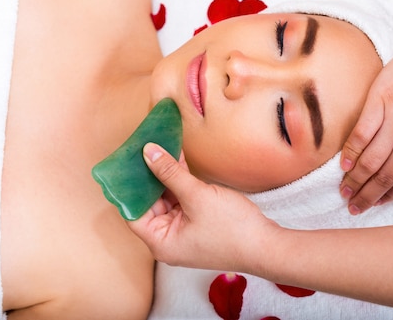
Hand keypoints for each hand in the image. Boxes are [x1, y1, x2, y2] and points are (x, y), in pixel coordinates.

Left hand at [128, 143, 277, 272]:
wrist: (266, 245)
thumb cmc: (232, 229)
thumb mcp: (197, 196)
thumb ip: (170, 173)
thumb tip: (147, 152)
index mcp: (160, 241)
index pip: (132, 212)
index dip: (128, 187)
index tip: (126, 162)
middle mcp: (167, 239)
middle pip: (149, 203)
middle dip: (148, 176)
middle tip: (142, 147)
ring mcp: (183, 231)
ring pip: (166, 198)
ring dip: (164, 175)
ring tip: (158, 146)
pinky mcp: (197, 222)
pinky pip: (181, 199)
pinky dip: (179, 181)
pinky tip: (176, 157)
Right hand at [339, 34, 392, 214]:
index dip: (385, 198)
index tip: (372, 205)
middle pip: (383, 176)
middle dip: (365, 195)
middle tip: (352, 205)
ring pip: (369, 159)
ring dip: (354, 179)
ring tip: (344, 190)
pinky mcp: (381, 100)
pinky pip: (361, 133)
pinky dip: (351, 152)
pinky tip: (344, 164)